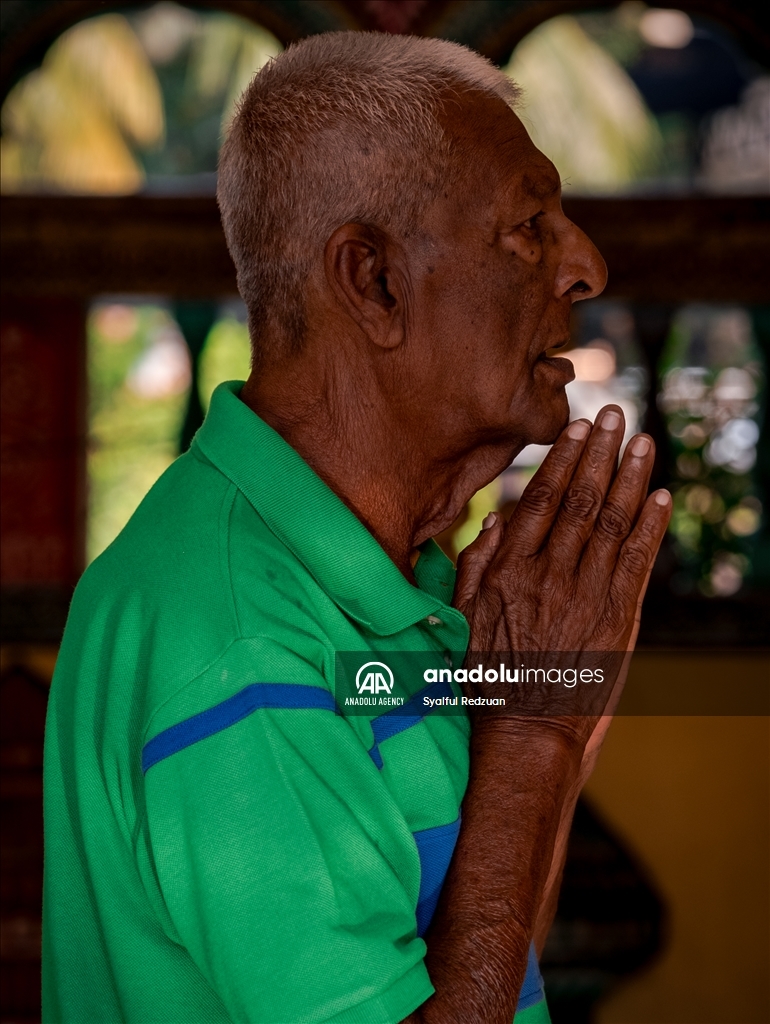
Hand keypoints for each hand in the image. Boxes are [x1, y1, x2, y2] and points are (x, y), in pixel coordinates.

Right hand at [453, 406, 670, 742]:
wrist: (527, 731)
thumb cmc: (489, 676)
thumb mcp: (464, 617)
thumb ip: (476, 564)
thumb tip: (498, 518)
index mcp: (511, 571)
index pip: (542, 500)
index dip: (561, 460)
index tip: (575, 429)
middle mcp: (552, 575)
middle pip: (582, 500)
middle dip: (601, 452)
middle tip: (615, 415)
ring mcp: (589, 595)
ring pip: (615, 522)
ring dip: (632, 477)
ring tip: (643, 441)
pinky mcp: (619, 618)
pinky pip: (640, 561)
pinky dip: (653, 526)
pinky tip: (660, 497)